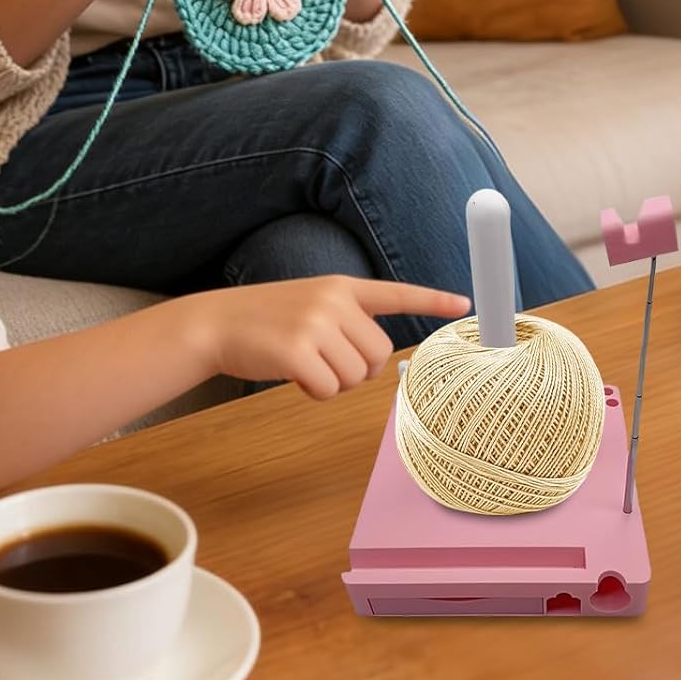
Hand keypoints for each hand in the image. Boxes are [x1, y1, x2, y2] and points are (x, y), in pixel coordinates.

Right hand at [188, 276, 469, 399]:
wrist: (216, 323)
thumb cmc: (265, 321)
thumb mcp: (310, 304)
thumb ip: (344, 319)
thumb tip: (373, 359)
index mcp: (341, 287)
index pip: (395, 293)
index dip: (431, 301)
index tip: (463, 304)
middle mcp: (333, 301)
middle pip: (378, 355)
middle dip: (357, 370)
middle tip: (326, 363)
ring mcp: (315, 324)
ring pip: (356, 376)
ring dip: (334, 382)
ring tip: (303, 363)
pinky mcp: (297, 351)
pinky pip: (330, 390)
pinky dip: (315, 392)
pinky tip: (292, 374)